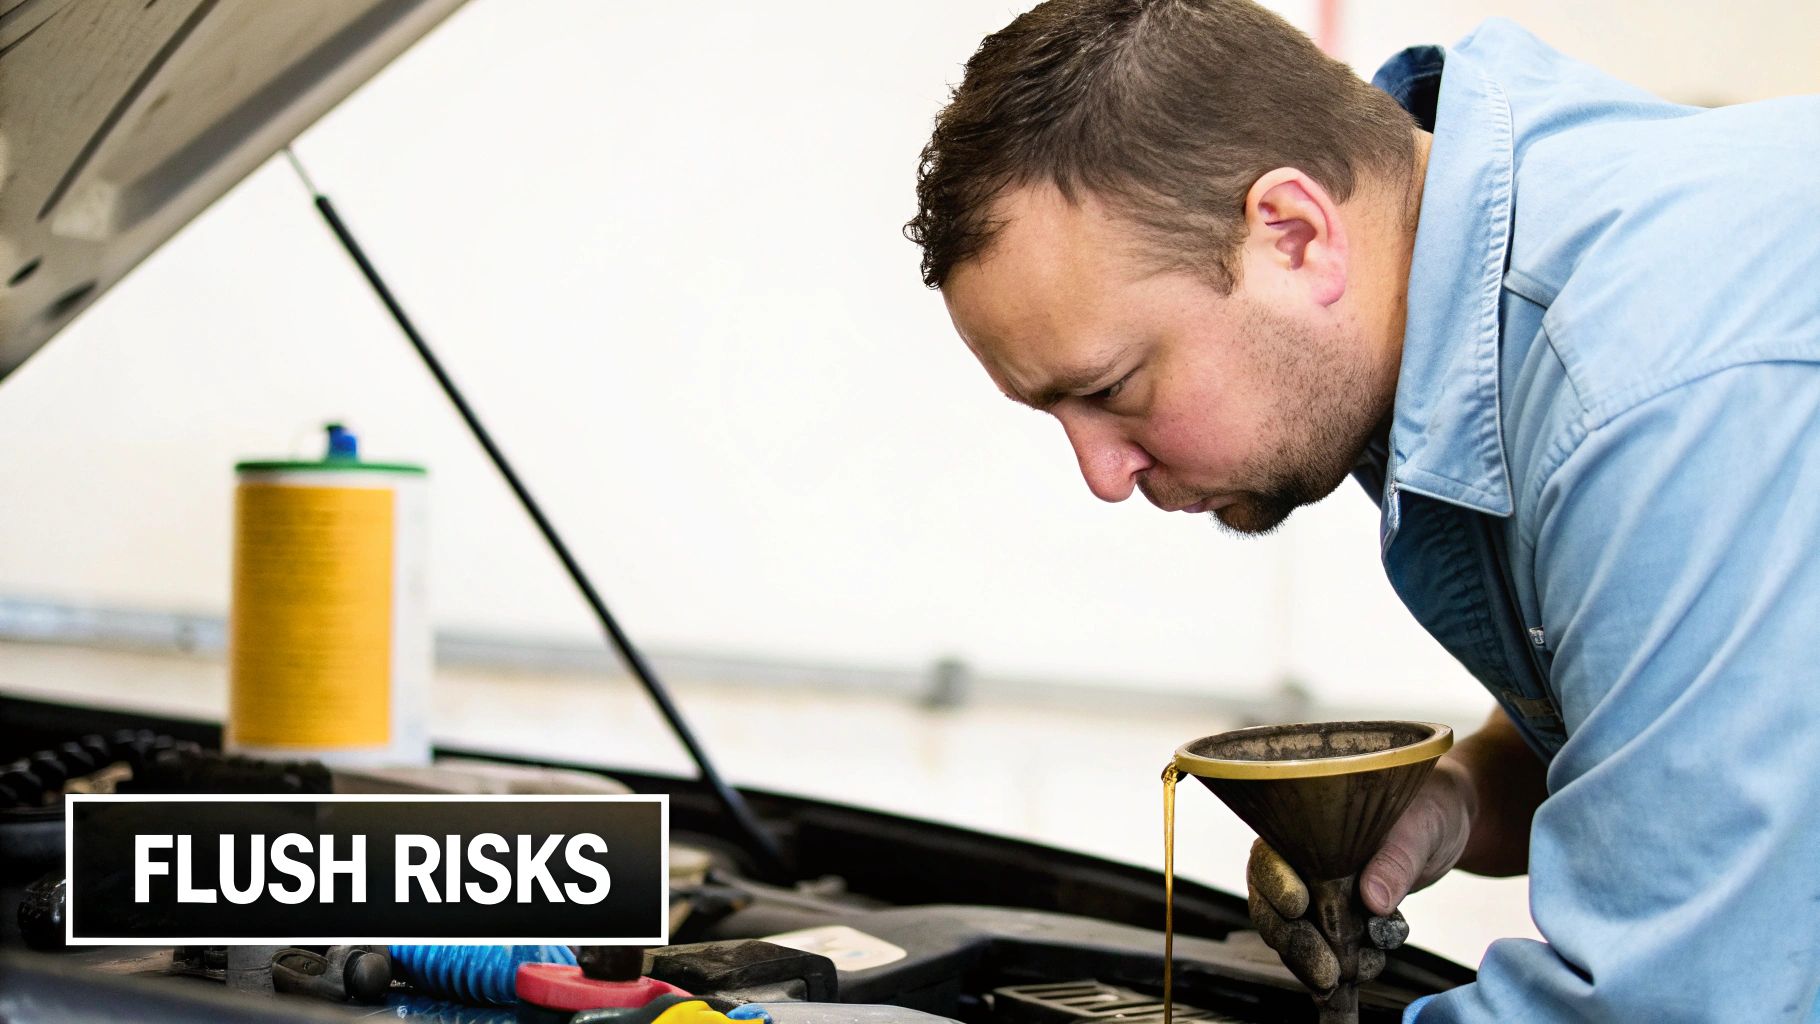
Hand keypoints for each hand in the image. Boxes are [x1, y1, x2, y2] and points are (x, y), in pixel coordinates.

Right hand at [1246, 759, 1476, 990]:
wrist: (1447, 827)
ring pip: (1296, 932)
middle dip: (1296, 941)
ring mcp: (1318, 891)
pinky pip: (1327, 946)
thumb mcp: (1419, 828)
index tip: (1297, 906)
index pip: (1270, 856)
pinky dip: (1339, 966)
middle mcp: (1301, 859)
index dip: (1275, 883)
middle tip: (1326, 973)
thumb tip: (1372, 900)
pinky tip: (1360, 976)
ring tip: (1345, 982)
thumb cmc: (1430, 807)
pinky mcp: (1339, 916)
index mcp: (1304, 824)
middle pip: (1274, 905)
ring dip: (1315, 961)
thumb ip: (1395, 860)